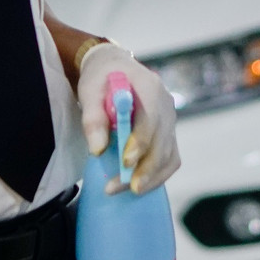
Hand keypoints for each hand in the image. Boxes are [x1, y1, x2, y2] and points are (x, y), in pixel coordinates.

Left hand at [76, 43, 179, 193]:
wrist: (114, 68)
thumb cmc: (101, 79)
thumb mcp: (90, 91)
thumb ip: (93, 119)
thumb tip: (98, 149)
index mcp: (149, 88)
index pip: (151, 119)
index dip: (140, 142)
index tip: (125, 162)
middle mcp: (166, 104)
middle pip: (163, 142)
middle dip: (144, 168)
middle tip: (119, 186)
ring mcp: (170, 120)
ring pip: (169, 155)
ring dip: (151, 177)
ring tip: (128, 191)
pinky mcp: (168, 134)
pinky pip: (170, 159)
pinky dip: (157, 176)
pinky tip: (139, 185)